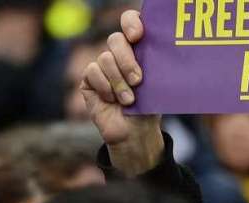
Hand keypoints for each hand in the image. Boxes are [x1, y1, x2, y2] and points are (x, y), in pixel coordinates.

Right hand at [81, 9, 164, 174]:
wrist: (135, 133)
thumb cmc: (149, 108)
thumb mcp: (156, 86)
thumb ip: (152, 67)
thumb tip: (159, 52)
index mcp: (137, 50)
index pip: (131, 23)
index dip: (131, 23)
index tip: (138, 36)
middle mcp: (118, 54)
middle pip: (116, 40)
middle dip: (127, 60)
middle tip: (138, 80)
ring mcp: (102, 65)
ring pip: (105, 58)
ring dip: (118, 82)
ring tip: (128, 100)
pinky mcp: (89, 79)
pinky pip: (92, 71)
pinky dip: (105, 87)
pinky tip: (112, 100)